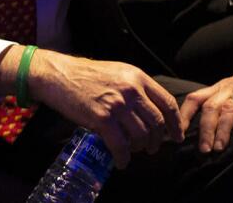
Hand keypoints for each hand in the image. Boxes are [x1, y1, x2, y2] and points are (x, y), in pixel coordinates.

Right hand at [23, 50, 181, 167]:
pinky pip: (120, 145)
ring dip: (139, 148)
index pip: (167, 103)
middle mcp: (131, 90)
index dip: (175, 123)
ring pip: (141, 135)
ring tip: (132, 151)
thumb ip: (135, 87)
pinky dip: (123, 157)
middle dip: (157, 140)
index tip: (176, 136)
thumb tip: (150, 111)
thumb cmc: (83, 74)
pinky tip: (121, 161)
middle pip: (156, 122)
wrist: (56, 74)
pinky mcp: (102, 118)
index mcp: (137, 77)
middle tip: (152, 148)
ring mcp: (117, 104)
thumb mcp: (116, 72)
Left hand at [179, 43, 232, 152]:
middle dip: (203, 130)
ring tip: (218, 148)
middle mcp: (229, 86)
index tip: (177, 135)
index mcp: (219, 87)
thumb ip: (225, 107)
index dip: (184, 116)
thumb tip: (211, 132)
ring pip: (228, 108)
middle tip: (202, 150)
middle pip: (209, 107)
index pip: (195, 99)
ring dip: (221, 130)